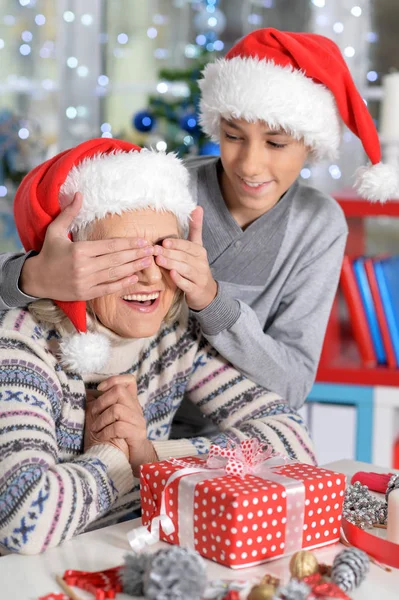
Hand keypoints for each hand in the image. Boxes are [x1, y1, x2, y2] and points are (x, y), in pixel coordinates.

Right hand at [19, 192, 155, 300]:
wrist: (36, 279)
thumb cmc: (49, 253)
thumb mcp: (55, 230)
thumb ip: (69, 213)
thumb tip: (79, 194)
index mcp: (79, 250)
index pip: (110, 246)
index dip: (128, 243)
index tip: (143, 241)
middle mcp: (83, 267)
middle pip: (116, 260)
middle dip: (136, 254)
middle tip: (152, 250)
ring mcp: (85, 282)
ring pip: (115, 274)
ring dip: (134, 268)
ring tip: (148, 262)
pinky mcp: (85, 294)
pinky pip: (108, 289)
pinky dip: (122, 284)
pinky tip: (134, 278)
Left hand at [90, 375, 156, 475]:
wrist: (129, 461)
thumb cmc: (113, 439)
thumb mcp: (106, 419)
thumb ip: (99, 405)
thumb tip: (84, 392)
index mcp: (130, 402)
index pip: (129, 380)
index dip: (114, 380)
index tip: (100, 389)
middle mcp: (136, 409)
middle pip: (119, 391)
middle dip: (101, 401)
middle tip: (94, 413)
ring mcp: (138, 421)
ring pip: (117, 409)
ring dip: (101, 419)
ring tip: (95, 428)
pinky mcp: (137, 434)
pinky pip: (118, 427)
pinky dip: (105, 432)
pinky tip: (100, 437)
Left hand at [154, 206, 217, 310]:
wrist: (206, 291)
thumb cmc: (196, 265)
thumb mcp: (197, 246)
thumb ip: (196, 228)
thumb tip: (197, 207)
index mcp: (199, 251)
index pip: (187, 246)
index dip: (176, 244)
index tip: (163, 242)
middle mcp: (201, 263)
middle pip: (184, 257)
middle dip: (169, 254)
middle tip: (154, 251)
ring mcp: (199, 277)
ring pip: (185, 269)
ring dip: (172, 264)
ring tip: (159, 261)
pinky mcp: (196, 290)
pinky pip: (187, 284)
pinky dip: (180, 280)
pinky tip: (172, 275)